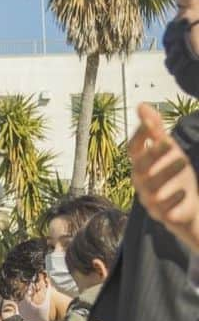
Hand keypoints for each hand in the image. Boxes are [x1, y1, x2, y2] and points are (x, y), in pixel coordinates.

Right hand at [128, 103, 198, 253]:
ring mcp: (151, 200)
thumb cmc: (172, 176)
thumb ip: (155, 130)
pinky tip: (183, 192)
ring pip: (154, 187)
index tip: (149, 122)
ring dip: (166, 173)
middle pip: (142, 167)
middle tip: (168, 142)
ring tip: (182, 160)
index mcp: (140, 165)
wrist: (187, 209)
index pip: (133, 149)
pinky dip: (174, 201)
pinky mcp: (165, 215)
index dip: (139, 136)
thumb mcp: (166, 151)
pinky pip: (166, 210)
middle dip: (154, 154)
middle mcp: (141, 182)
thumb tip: (142, 105)